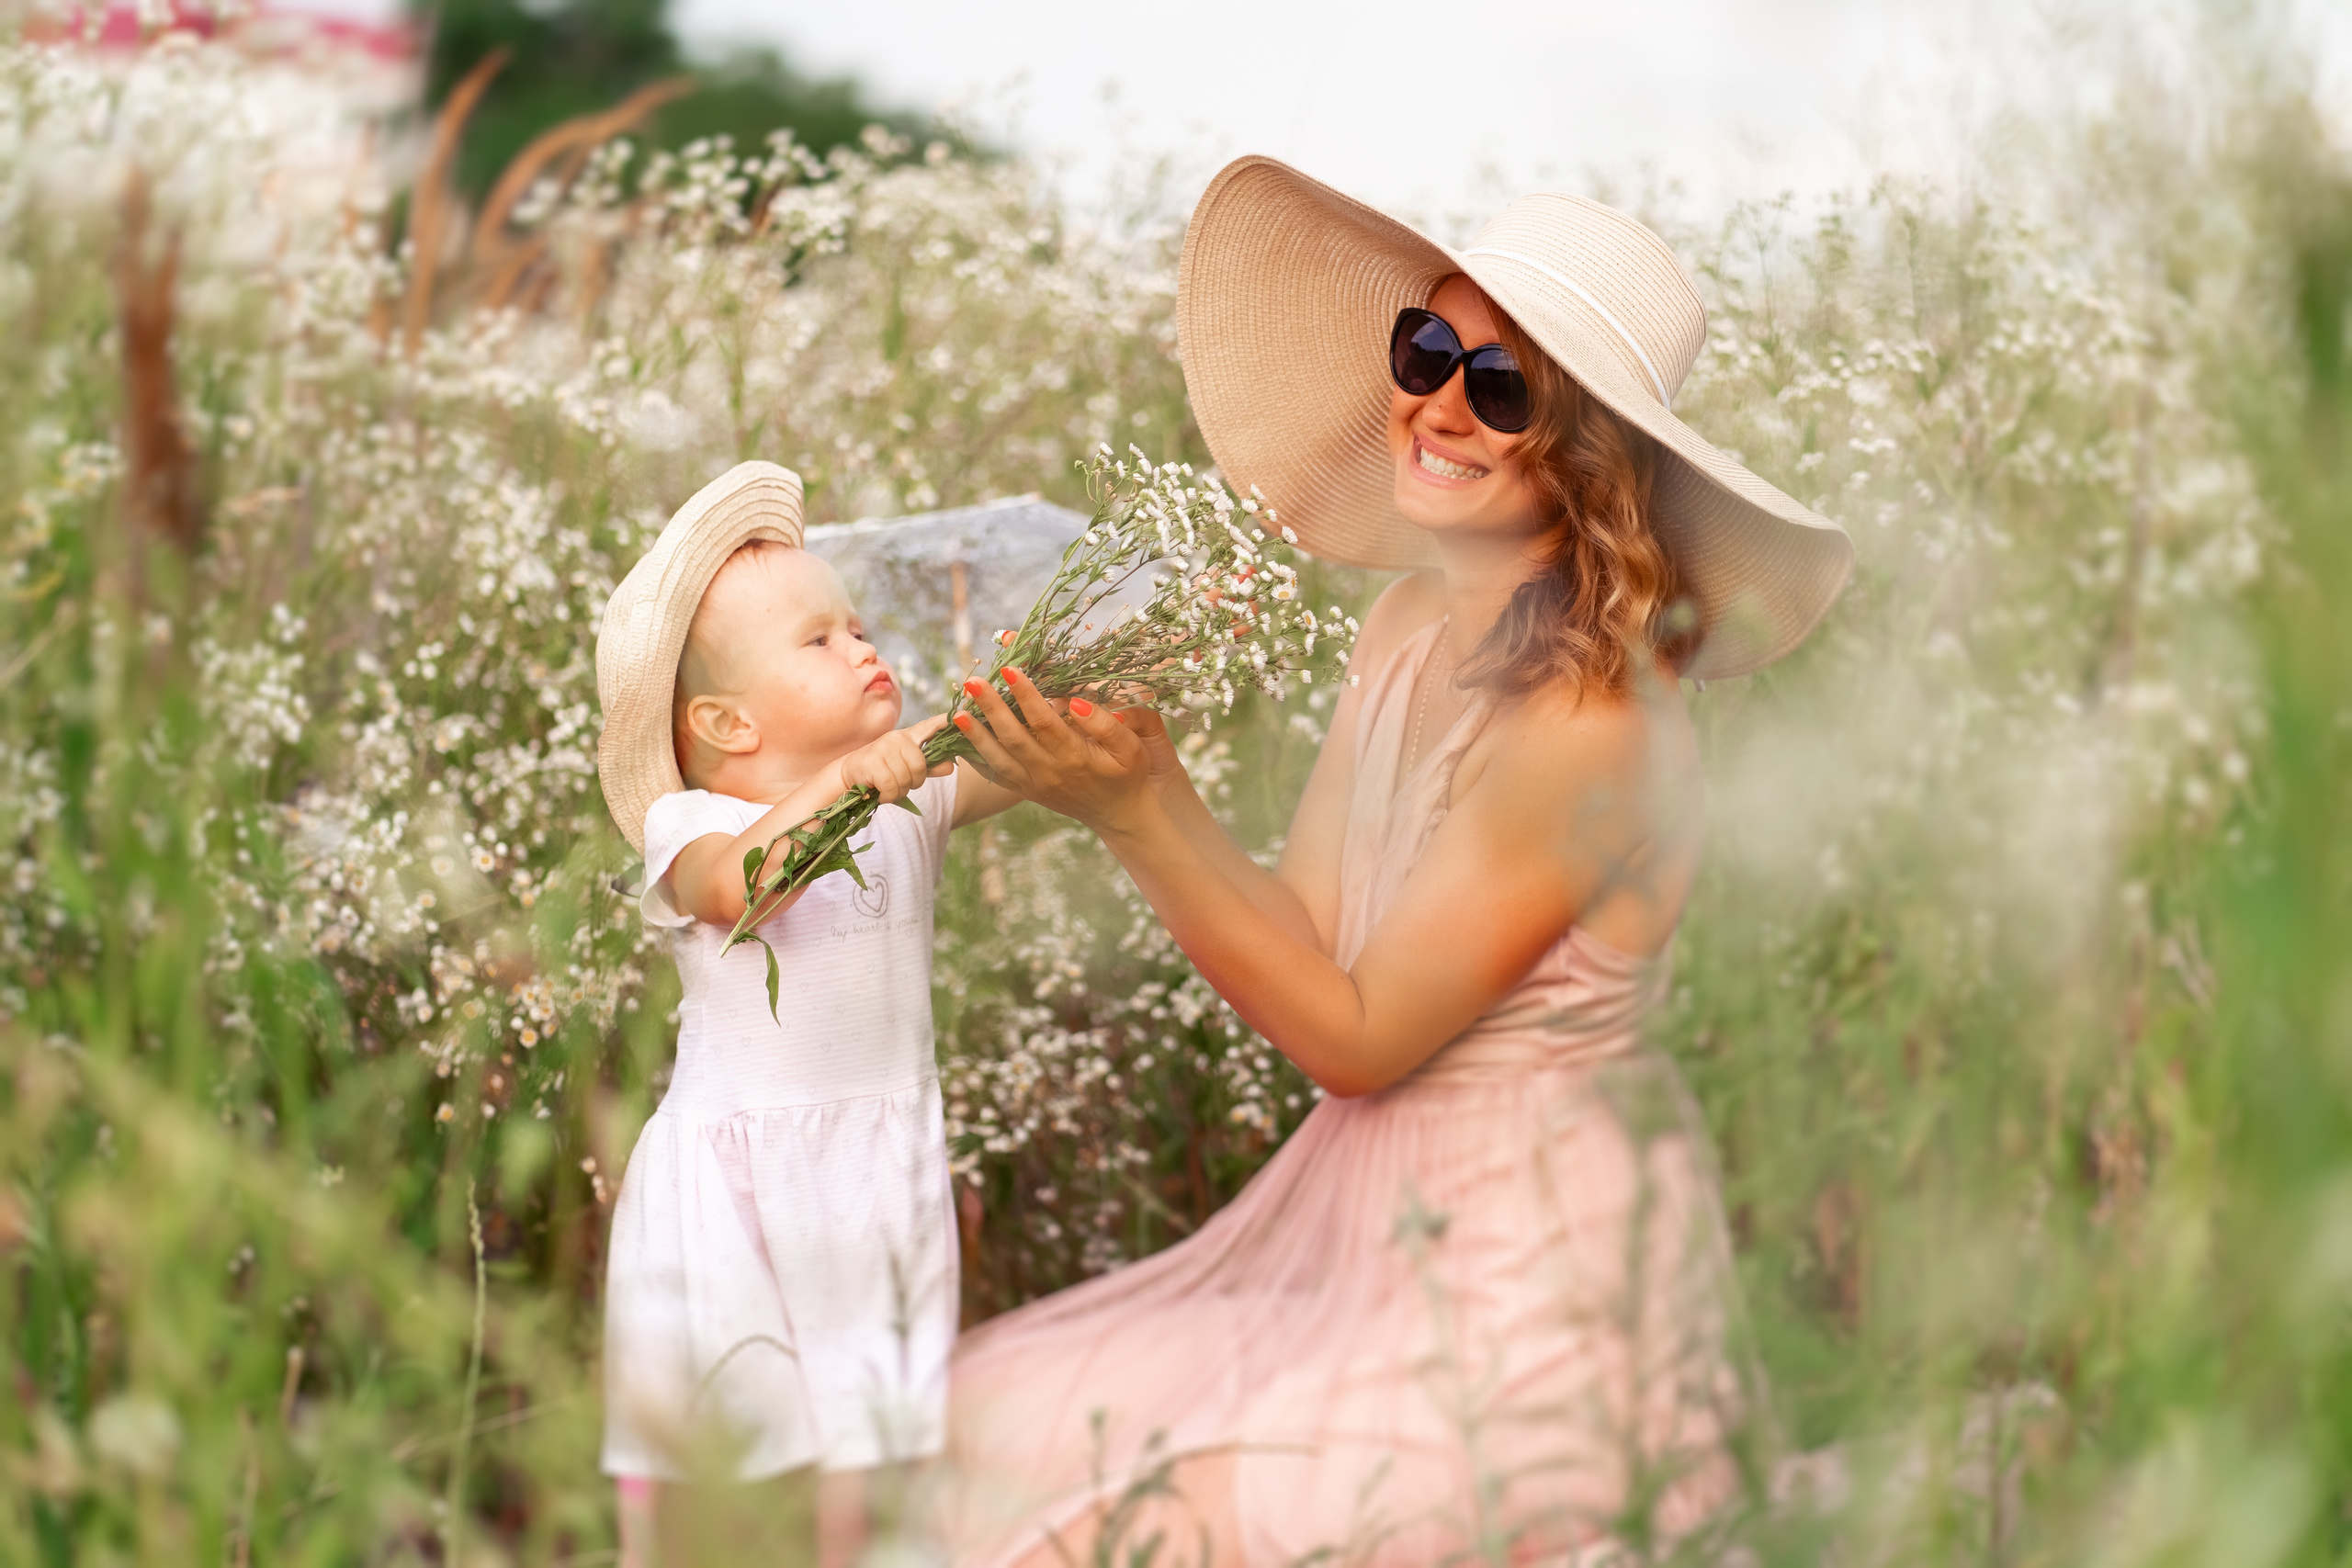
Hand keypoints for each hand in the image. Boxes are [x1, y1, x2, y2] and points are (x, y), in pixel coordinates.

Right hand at [839, 715, 951, 804]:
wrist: (849, 775)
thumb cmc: (882, 771)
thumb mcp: (907, 769)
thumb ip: (930, 767)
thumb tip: (951, 767)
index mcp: (908, 737)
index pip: (929, 726)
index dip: (944, 721)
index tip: (958, 714)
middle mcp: (897, 738)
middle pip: (920, 766)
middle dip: (914, 782)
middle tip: (902, 784)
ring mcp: (883, 748)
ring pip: (906, 778)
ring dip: (899, 791)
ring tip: (889, 788)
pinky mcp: (872, 761)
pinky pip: (892, 786)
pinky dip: (889, 796)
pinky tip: (882, 794)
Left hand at [953, 668, 1159, 833]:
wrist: (1119, 815)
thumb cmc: (1127, 773)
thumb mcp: (1131, 748)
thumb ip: (1106, 725)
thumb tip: (1076, 702)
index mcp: (1075, 757)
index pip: (1044, 722)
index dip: (1025, 695)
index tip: (1009, 669)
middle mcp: (1050, 772)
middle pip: (1014, 737)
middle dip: (991, 708)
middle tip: (973, 681)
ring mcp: (1034, 784)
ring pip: (998, 759)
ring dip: (975, 735)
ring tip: (957, 711)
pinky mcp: (1026, 790)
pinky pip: (995, 775)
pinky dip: (975, 758)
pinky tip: (960, 740)